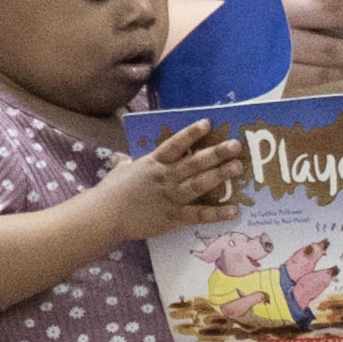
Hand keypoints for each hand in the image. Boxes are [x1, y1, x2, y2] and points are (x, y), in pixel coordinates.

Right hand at [98, 118, 246, 242]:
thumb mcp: (119, 172)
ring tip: (238, 168)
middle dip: (216, 153)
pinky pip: (198, 215)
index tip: (208, 123)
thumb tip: (121, 157)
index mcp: (153, 163)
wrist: (104, 216)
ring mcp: (170, 197)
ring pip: (199, 184)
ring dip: (220, 175)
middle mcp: (165, 177)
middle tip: (236, 145)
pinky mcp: (173, 217)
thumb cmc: (111, 192)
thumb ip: (125, 163)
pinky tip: (234, 210)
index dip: (191, 134)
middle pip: (194, 162)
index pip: (174, 145)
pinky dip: (217, 213)